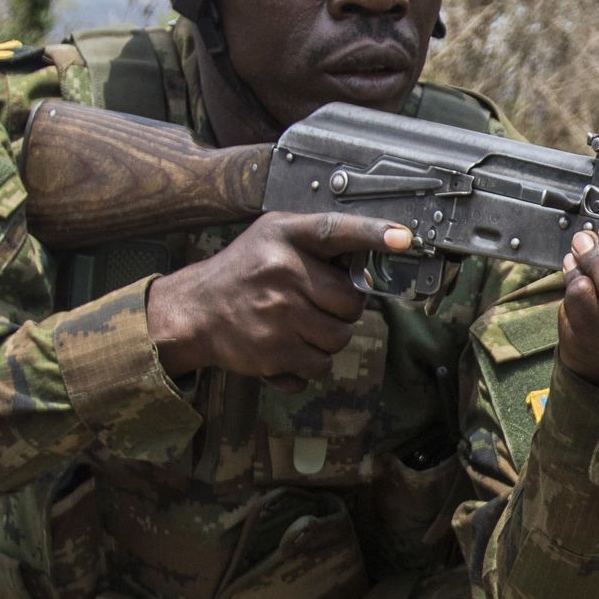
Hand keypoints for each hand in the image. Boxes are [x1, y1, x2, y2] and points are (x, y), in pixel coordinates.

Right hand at [147, 212, 410, 388]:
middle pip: (351, 303)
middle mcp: (282, 274)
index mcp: (284, 237)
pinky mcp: (272, 354)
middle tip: (319, 304)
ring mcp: (277, 316)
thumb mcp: (273, 237)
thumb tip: (374, 252)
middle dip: (343, 309)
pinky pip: (319, 368)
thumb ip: (317, 239)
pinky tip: (288, 346)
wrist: (194, 312)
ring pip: (339, 339)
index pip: (335, 230)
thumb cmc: (243, 271)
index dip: (373, 234)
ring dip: (328, 338)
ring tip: (301, 325)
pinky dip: (309, 364)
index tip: (404, 238)